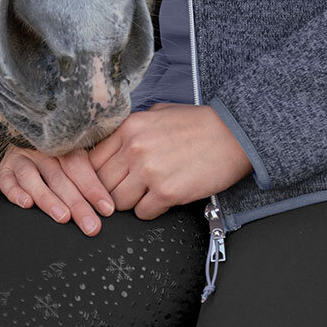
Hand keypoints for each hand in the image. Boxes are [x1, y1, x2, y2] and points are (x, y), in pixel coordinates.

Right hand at [0, 144, 116, 233]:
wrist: (24, 133)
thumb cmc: (57, 152)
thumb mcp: (73, 154)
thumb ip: (89, 172)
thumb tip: (109, 203)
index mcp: (63, 145)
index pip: (80, 167)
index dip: (93, 188)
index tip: (107, 209)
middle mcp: (42, 151)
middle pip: (60, 178)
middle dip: (77, 204)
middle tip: (90, 225)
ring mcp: (22, 158)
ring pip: (33, 179)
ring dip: (48, 199)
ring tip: (63, 217)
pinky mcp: (6, 167)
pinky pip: (8, 181)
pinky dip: (16, 193)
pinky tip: (26, 204)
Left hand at [87, 104, 251, 219]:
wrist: (234, 134)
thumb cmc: (199, 124)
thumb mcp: (158, 113)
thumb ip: (131, 130)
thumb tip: (110, 146)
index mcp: (129, 128)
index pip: (92, 160)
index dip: (97, 174)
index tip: (106, 179)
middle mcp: (134, 149)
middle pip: (101, 184)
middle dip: (111, 190)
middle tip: (128, 189)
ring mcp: (149, 171)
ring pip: (118, 202)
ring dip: (131, 202)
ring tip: (148, 193)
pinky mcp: (167, 192)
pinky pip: (142, 213)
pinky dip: (150, 210)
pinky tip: (162, 199)